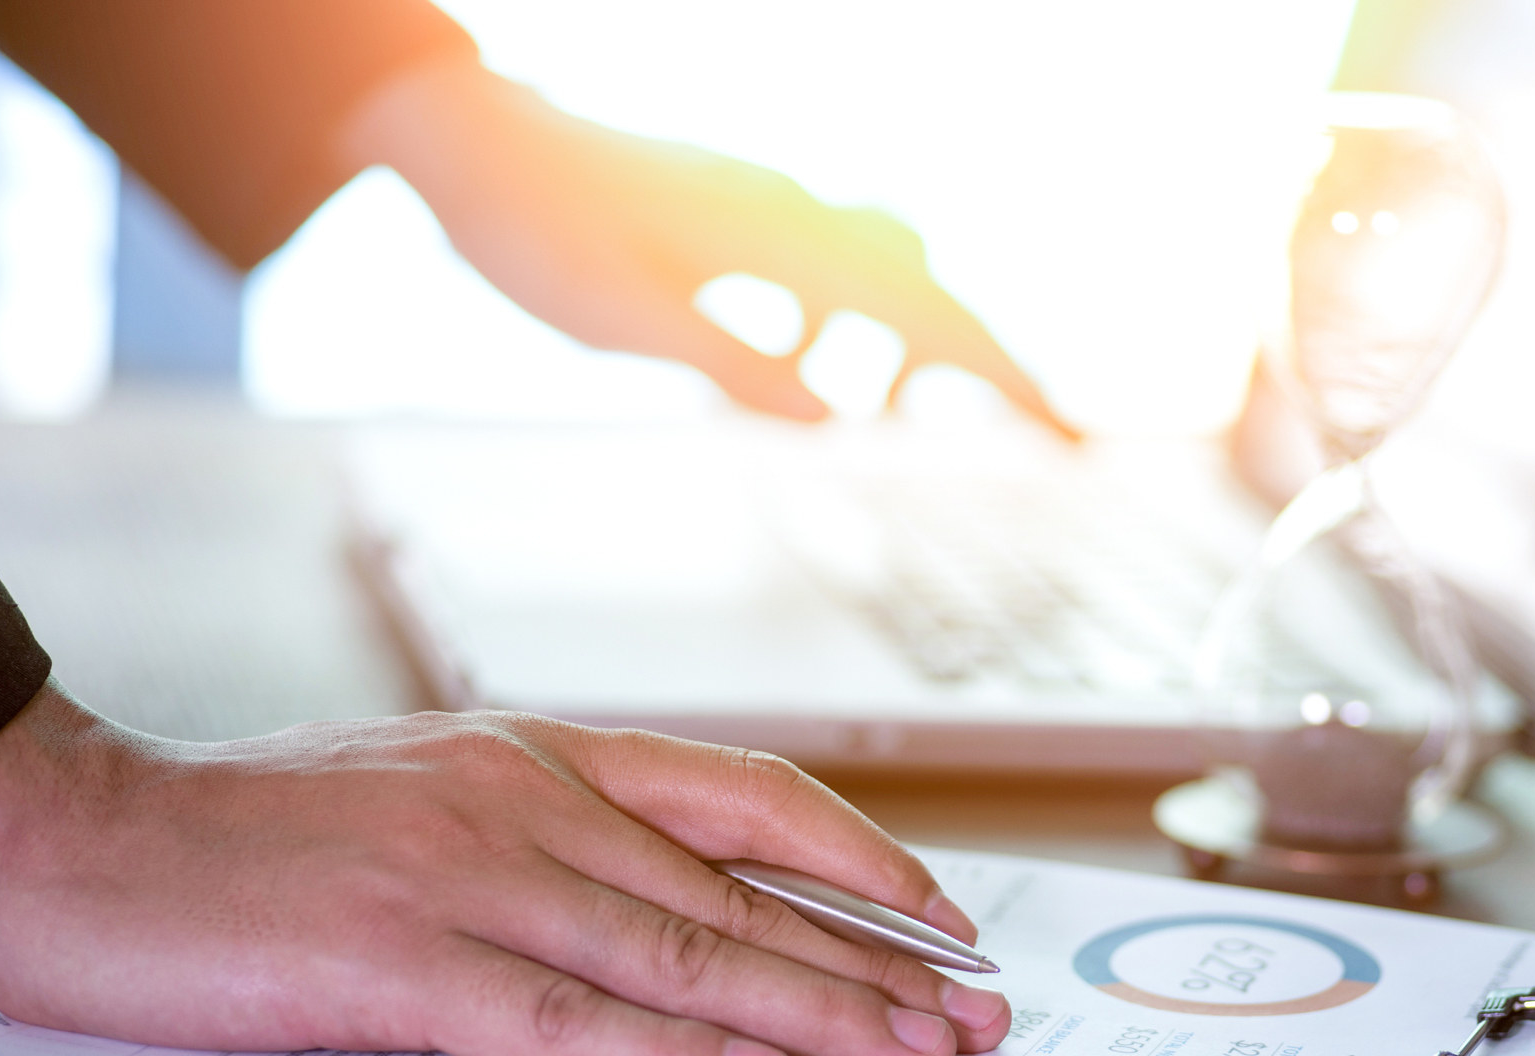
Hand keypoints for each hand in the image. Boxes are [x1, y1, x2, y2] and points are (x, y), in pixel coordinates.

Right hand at [0, 686, 1008, 1055]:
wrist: (86, 831)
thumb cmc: (263, 827)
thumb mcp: (437, 792)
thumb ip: (557, 839)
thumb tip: (685, 907)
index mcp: (545, 756)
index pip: (748, 799)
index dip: (864, 861)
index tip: (946, 918)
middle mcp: (530, 801)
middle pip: (743, 892)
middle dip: (876, 960)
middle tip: (972, 1013)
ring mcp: (468, 873)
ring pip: (683, 949)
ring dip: (814, 1008)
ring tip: (914, 1052)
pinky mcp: (399, 956)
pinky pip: (563, 1014)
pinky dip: (667, 1048)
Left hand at [340, 54, 1075, 436]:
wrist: (467, 137)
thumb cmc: (536, 226)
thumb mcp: (625, 315)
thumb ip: (733, 362)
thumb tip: (833, 422)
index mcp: (786, 238)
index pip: (929, 319)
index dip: (1007, 380)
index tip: (1067, 436)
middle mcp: (796, 215)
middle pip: (933, 296)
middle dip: (993, 369)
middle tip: (1049, 438)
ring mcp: (772, 209)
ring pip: (885, 279)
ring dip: (912, 347)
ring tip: (896, 416)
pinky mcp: (740, 215)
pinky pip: (826, 271)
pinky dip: (842, 324)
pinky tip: (797, 360)